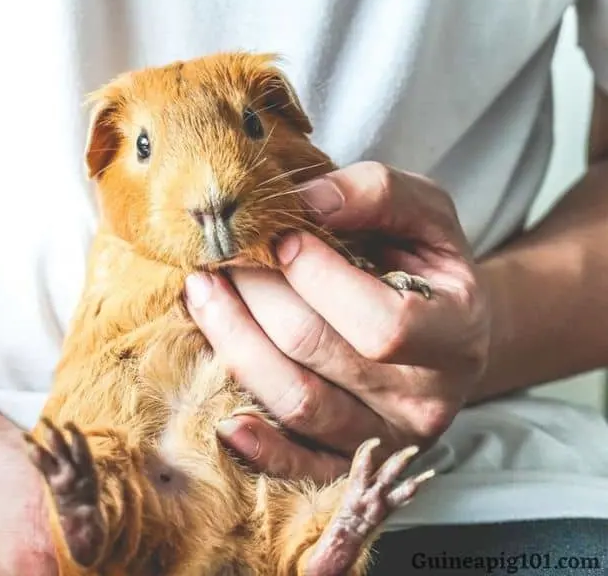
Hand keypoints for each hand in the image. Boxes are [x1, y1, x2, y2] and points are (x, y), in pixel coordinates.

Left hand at [185, 161, 490, 481]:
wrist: (442, 333)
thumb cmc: (426, 266)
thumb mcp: (426, 214)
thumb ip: (376, 194)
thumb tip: (304, 201)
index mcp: (457, 334)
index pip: (382, 321)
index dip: (319, 274)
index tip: (279, 233)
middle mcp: (425, 399)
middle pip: (318, 350)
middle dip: (256, 293)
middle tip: (219, 253)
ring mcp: (385, 437)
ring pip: (297, 400)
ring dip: (235, 341)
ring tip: (202, 292)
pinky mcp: (350, 463)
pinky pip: (300, 465)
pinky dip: (259, 446)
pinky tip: (225, 416)